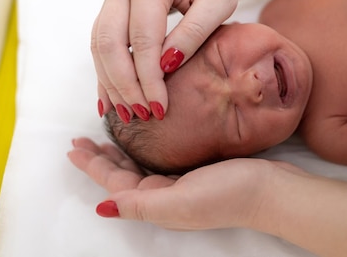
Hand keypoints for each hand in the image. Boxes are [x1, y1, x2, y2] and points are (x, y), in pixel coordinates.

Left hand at [68, 137, 299, 230]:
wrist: (273, 191)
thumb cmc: (230, 194)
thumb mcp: (181, 200)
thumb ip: (142, 204)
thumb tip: (103, 207)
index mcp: (158, 203)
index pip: (115, 183)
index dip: (93, 165)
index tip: (74, 146)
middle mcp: (166, 195)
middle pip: (124, 175)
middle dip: (102, 158)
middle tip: (83, 139)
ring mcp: (183, 184)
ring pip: (142, 167)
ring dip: (122, 153)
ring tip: (107, 138)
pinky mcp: (199, 172)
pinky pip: (162, 159)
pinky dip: (148, 148)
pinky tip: (149, 138)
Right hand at [91, 0, 238, 120]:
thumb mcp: (220, 1)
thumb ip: (195, 31)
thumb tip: (166, 65)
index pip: (143, 37)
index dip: (148, 76)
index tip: (160, 106)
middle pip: (109, 42)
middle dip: (124, 84)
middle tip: (143, 113)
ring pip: (99, 46)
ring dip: (112, 83)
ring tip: (129, 114)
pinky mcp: (109, 7)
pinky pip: (100, 44)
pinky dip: (106, 74)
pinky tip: (111, 101)